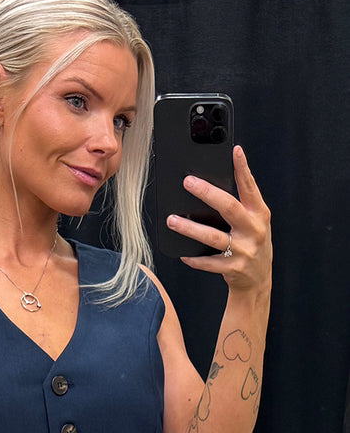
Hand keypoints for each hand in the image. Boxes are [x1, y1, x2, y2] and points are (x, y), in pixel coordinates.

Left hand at [166, 145, 271, 296]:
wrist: (258, 281)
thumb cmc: (251, 244)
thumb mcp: (254, 223)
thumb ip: (241, 206)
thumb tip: (211, 185)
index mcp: (259, 214)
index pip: (250, 188)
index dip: (243, 169)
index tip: (235, 151)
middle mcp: (254, 230)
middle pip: (229, 207)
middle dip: (207, 193)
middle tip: (188, 182)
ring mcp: (244, 251)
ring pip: (212, 237)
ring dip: (190, 228)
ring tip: (172, 220)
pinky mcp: (233, 269)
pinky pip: (208, 262)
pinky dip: (194, 258)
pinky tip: (183, 253)